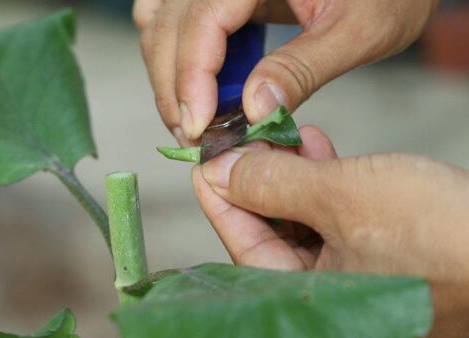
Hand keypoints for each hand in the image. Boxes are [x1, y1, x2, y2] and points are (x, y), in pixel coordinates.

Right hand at [133, 0, 439, 142]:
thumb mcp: (359, 30)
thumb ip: (302, 68)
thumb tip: (253, 111)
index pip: (201, 22)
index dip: (191, 79)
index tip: (199, 130)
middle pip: (167, 27)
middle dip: (174, 88)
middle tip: (196, 138)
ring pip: (159, 24)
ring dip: (169, 73)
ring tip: (197, 117)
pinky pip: (171, 19)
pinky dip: (175, 56)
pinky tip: (202, 84)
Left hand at [192, 126, 468, 337]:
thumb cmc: (440, 234)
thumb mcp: (341, 196)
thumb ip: (274, 183)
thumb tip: (222, 171)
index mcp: (306, 305)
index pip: (243, 247)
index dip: (221, 199)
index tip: (205, 162)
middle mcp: (326, 303)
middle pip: (270, 236)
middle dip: (259, 182)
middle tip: (249, 141)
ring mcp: (355, 285)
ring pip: (303, 225)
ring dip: (292, 177)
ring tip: (287, 136)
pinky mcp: (380, 261)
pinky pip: (335, 223)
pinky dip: (324, 186)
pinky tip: (318, 150)